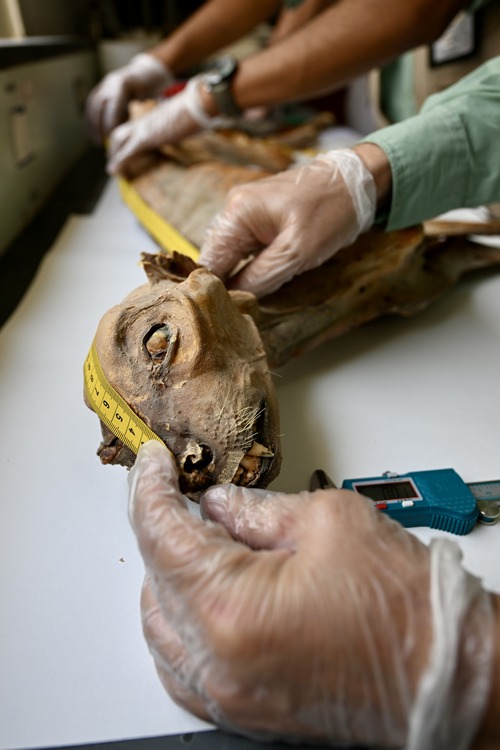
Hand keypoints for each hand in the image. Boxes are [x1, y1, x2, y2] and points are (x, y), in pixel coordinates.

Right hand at [86, 53, 174, 143]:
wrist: (146, 71)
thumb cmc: (152, 87)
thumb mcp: (151, 98)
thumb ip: (142, 111)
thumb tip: (132, 134)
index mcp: (123, 83)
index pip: (113, 106)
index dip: (111, 123)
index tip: (112, 139)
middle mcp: (110, 82)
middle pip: (99, 106)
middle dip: (99, 126)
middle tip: (102, 144)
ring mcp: (104, 84)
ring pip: (93, 106)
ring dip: (92, 125)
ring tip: (96, 142)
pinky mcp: (101, 88)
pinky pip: (92, 105)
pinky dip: (91, 119)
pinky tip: (94, 133)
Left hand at [106, 76, 213, 175]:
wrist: (199, 102)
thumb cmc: (200, 110)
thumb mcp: (192, 119)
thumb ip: (188, 124)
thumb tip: (202, 127)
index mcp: (156, 116)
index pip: (136, 127)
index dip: (128, 139)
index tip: (127, 150)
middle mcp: (146, 120)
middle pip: (121, 132)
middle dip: (115, 147)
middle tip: (113, 162)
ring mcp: (144, 128)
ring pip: (118, 139)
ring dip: (114, 155)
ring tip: (113, 170)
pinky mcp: (146, 137)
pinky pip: (128, 151)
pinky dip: (119, 161)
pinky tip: (113, 171)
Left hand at [128, 441, 492, 746]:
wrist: (447, 675)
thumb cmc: (407, 609)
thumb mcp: (328, 521)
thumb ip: (256, 509)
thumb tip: (219, 503)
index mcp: (231, 609)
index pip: (161, 535)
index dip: (150, 489)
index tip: (153, 464)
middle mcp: (218, 664)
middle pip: (154, 579)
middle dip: (166, 529)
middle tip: (191, 497)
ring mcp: (228, 696)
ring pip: (161, 627)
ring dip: (170, 577)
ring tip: (206, 540)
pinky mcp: (244, 711)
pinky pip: (182, 667)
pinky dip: (182, 623)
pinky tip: (207, 593)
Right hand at [197, 148, 376, 297]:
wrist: (357, 181)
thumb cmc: (332, 210)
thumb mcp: (298, 251)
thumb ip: (261, 276)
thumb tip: (233, 298)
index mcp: (238, 212)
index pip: (210, 261)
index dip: (214, 289)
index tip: (223, 314)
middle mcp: (234, 209)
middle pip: (217, 258)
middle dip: (226, 284)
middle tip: (239, 312)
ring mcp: (246, 212)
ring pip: (231, 256)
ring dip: (239, 277)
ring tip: (249, 301)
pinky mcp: (260, 219)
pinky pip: (245, 249)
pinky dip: (251, 267)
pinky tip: (261, 282)